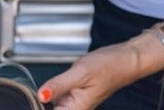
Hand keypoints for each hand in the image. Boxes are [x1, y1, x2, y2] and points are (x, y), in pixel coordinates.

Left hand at [37, 33, 163, 109]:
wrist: (123, 59)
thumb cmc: (108, 66)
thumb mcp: (80, 73)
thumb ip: (58, 85)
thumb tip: (40, 95)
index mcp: (76, 109)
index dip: (40, 105)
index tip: (41, 94)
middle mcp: (75, 109)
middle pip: (49, 109)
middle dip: (43, 99)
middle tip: (52, 85)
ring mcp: (74, 103)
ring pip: (51, 103)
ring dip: (47, 94)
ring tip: (61, 81)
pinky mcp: (73, 95)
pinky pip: (57, 96)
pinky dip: (54, 89)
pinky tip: (60, 81)